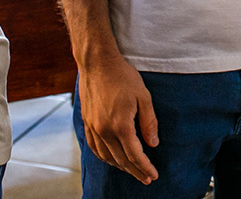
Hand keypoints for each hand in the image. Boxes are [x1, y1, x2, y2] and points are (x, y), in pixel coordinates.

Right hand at [78, 52, 158, 183]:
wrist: (98, 63)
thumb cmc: (123, 77)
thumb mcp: (144, 97)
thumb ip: (149, 122)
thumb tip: (153, 143)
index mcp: (121, 125)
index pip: (134, 155)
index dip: (145, 167)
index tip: (153, 175)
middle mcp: (104, 130)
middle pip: (120, 160)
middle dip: (135, 171)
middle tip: (146, 178)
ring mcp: (93, 127)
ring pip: (106, 156)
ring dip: (120, 166)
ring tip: (131, 170)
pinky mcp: (87, 122)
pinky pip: (94, 147)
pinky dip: (104, 157)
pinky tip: (111, 159)